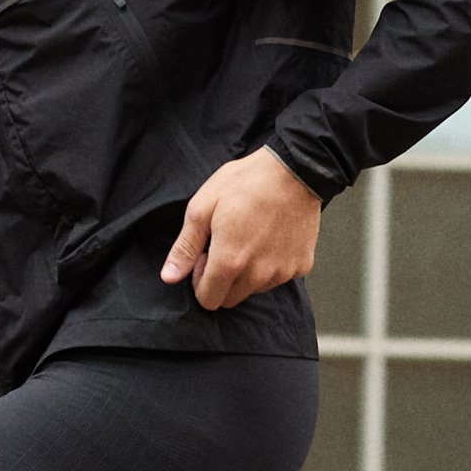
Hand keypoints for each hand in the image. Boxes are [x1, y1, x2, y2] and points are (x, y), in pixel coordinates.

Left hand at [161, 147, 321, 310]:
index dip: (201, 281)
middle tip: (226, 246)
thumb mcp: (203, 208)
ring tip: (250, 238)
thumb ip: (185, 247)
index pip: (208, 300)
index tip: (207, 256)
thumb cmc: (246, 183)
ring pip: (254, 289)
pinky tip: (271, 237)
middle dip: (222, 280)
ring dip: (247, 273)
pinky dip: (271, 264)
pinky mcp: (301, 266)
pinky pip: (279, 277)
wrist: (294, 169)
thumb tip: (169, 276)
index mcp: (230, 262)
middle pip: (230, 299)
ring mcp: (282, 272)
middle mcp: (258, 275)